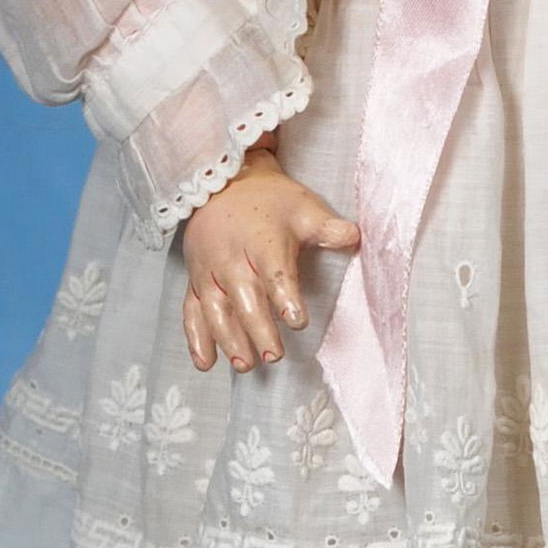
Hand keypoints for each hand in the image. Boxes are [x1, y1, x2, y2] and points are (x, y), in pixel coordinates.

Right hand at [181, 145, 358, 373]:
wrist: (222, 183)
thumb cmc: (269, 201)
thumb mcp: (302, 207)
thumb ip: (327, 228)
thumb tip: (356, 236)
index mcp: (262, 242)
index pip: (274, 272)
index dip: (285, 297)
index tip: (297, 320)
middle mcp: (232, 259)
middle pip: (244, 298)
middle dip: (258, 328)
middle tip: (274, 355)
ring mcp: (210, 272)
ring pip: (215, 310)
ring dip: (228, 339)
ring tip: (245, 364)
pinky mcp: (196, 282)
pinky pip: (191, 312)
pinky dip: (196, 339)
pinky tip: (206, 363)